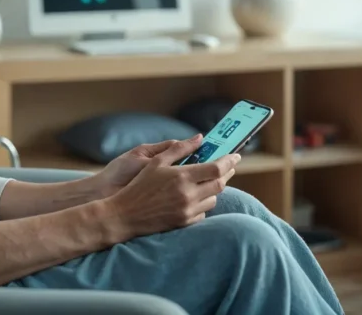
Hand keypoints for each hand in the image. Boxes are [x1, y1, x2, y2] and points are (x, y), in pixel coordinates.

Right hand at [101, 138, 240, 241]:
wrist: (125, 215)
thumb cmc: (138, 185)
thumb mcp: (156, 162)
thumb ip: (179, 149)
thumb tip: (199, 138)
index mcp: (182, 177)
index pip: (216, 168)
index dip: (229, 161)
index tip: (236, 155)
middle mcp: (188, 195)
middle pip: (220, 184)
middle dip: (226, 174)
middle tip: (227, 166)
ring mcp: (187, 211)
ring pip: (213, 199)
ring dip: (213, 189)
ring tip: (205, 181)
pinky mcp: (184, 223)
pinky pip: (203, 212)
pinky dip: (203, 203)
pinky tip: (194, 197)